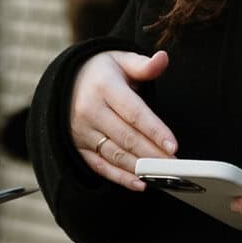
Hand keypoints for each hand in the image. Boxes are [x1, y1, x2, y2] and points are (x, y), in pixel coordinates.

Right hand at [68, 50, 176, 190]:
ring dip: (140, 168)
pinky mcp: (78, 147)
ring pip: (115, 154)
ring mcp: (82, 132)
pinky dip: (120, 177)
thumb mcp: (120, 60)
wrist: (65, 82)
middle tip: (176, 167)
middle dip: (153, 155)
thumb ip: (143, 65)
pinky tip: (140, 183)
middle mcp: (90, 111)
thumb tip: (163, 58)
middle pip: (127, 137)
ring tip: (163, 176)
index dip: (155, 130)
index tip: (173, 146)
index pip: (134, 112)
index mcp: (103, 87)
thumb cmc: (101, 72)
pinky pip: (100, 166)